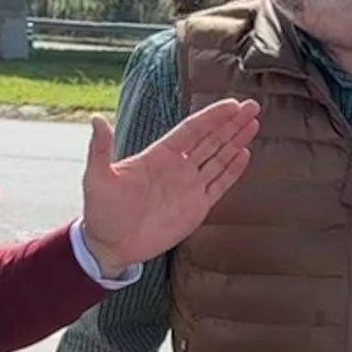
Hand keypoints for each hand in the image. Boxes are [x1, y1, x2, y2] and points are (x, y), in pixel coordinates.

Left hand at [77, 100, 260, 279]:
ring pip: (218, 158)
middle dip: (232, 123)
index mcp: (159, 156)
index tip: (232, 104)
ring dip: (236, 141)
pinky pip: (219, 185)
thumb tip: (96, 120)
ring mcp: (189, 187)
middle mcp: (177, 167)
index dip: (212, 117)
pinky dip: (232, 170)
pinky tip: (245, 154)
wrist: (110, 246)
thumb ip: (100, 149)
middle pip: (210, 139)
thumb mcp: (97, 178)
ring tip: (254, 123)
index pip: (192, 130)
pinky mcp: (196, 208)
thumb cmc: (101, 212)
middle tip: (252, 106)